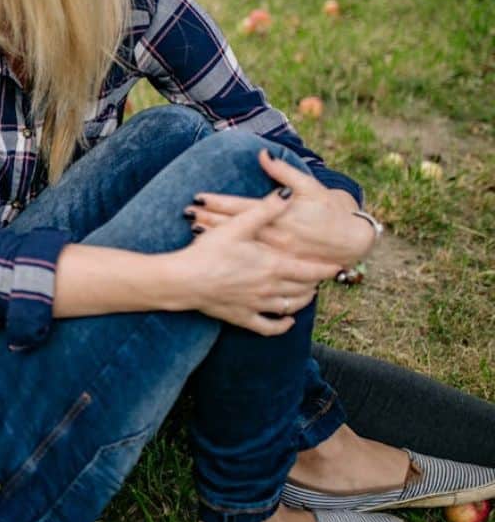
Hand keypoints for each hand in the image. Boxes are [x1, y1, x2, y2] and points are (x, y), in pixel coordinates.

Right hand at [177, 188, 341, 335]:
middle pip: (304, 289)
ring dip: (303, 300)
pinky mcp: (242, 317)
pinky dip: (282, 325)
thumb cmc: (209, 251)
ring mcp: (257, 305)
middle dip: (316, 283)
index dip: (327, 269)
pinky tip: (288, 320)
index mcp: (272, 266)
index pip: (310, 270)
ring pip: (291, 307)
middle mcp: (270, 288)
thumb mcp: (238, 225)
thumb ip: (265, 210)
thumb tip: (287, 194)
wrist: (184, 280)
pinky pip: (269, 327)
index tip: (339, 266)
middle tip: (322, 277)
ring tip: (309, 293)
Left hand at [185, 150, 375, 266]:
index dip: (218, 202)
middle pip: (235, 226)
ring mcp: (276, 252)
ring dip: (216, 236)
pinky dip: (232, 254)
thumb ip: (283, 172)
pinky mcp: (279, 264)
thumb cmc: (328, 209)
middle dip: (209, 218)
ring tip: (192, 229)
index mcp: (281, 213)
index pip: (242, 206)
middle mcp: (276, 233)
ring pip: (239, 243)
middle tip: (186, 212)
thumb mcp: (309, 186)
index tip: (197, 197)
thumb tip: (262, 155)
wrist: (350, 239)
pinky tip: (214, 251)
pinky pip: (250, 260)